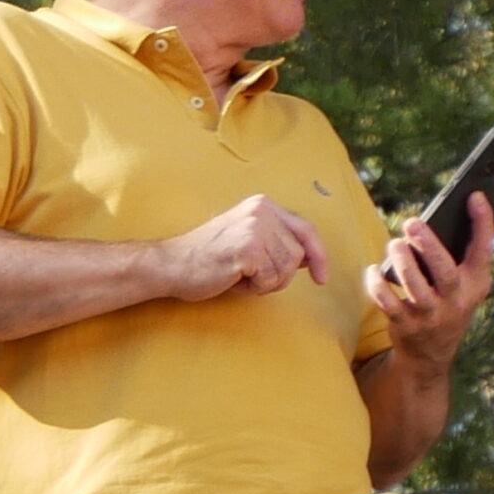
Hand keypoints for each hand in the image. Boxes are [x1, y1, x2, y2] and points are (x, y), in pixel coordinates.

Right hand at [162, 193, 328, 300]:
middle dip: (280, 275)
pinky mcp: (248, 249)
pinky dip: (254, 288)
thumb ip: (276, 242)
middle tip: (251, 278)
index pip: (306, 229)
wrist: (172, 264)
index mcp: (263, 206)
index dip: (319, 255)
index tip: (322, 277)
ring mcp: (256, 229)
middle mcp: (263, 211)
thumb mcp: (247, 240)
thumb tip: (310, 258)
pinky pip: (270, 279)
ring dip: (266, 283)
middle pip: (298, 254)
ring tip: (240, 276)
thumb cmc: (206, 259)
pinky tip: (234, 279)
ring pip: (287, 269)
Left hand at [367, 192, 493, 369]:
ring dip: (402, 262)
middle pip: (444, 270)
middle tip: (412, 222)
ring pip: (414, 286)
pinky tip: (374, 270)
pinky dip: (377, 285)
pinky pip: (388, 303)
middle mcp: (455, 300)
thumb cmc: (451, 305)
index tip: (474, 196)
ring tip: (394, 244)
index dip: (482, 222)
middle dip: (428, 244)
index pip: (483, 249)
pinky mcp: (405, 325)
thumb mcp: (472, 282)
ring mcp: (430, 315)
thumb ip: (482, 247)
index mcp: (476, 283)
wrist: (431, 355)